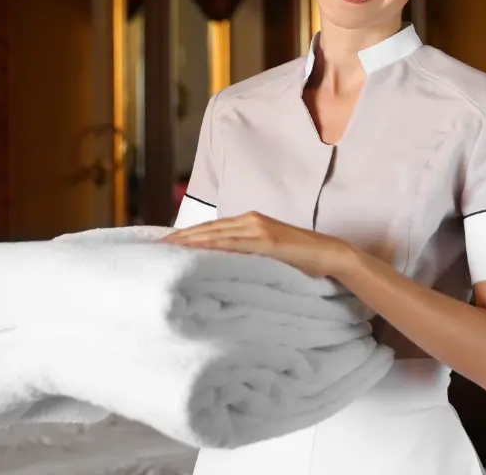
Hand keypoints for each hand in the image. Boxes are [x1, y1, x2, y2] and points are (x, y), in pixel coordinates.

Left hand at [160, 211, 354, 278]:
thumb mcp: (267, 252)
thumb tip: (223, 265)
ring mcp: (258, 229)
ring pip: (216, 235)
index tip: (165, 243)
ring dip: (190, 242)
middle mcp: (250, 220)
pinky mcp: (267, 241)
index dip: (187, 235)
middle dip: (181, 238)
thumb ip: (247, 253)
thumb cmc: (300, 257)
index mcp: (249, 221)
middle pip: (207, 229)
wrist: (329, 254)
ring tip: (168, 250)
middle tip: (156, 247)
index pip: (211, 227)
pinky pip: (234, 245)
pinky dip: (213, 247)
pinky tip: (197, 253)